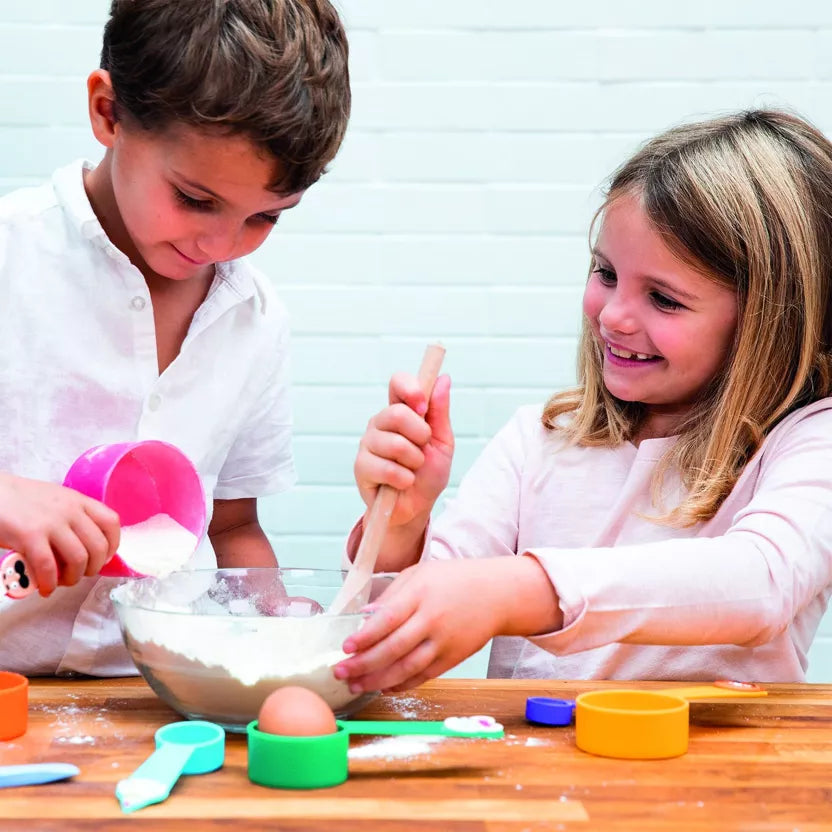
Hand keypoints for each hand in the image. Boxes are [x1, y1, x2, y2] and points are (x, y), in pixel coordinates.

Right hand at [0, 473, 119, 595]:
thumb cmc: (21, 501)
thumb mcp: (56, 500)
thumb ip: (73, 518)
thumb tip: (84, 548)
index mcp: (78, 501)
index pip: (111, 522)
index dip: (112, 545)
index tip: (104, 558)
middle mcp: (70, 510)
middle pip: (99, 546)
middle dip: (93, 567)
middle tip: (80, 574)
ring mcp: (52, 522)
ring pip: (79, 559)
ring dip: (73, 578)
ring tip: (61, 582)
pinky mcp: (30, 536)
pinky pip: (49, 567)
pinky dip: (50, 583)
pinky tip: (45, 588)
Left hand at [334, 557, 562, 692]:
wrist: (497, 594)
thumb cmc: (455, 579)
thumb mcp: (420, 573)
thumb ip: (392, 594)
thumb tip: (365, 616)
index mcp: (421, 594)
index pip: (387, 619)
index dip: (364, 636)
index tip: (345, 647)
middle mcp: (432, 619)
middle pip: (393, 648)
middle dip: (363, 664)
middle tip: (340, 672)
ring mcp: (444, 642)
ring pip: (407, 668)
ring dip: (378, 680)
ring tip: (356, 685)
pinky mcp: (453, 658)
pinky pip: (423, 676)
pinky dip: (402, 684)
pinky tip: (383, 687)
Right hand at [354, 372, 453, 527]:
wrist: (417, 508)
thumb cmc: (428, 474)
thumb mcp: (442, 442)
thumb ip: (440, 412)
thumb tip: (443, 378)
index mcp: (400, 412)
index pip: (397, 383)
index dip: (410, 389)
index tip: (423, 406)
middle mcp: (380, 423)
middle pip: (396, 413)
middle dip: (419, 435)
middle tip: (423, 450)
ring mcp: (368, 444)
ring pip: (394, 443)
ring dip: (414, 462)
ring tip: (412, 470)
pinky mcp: (361, 467)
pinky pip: (386, 468)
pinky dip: (403, 479)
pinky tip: (402, 483)